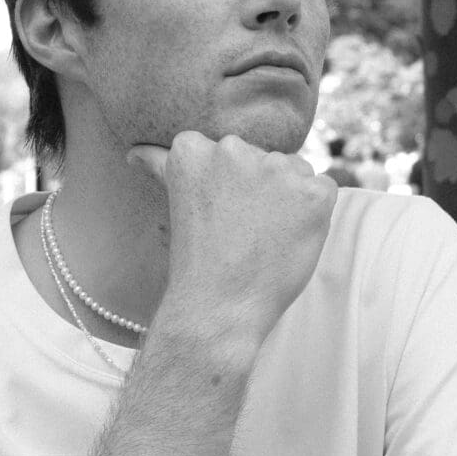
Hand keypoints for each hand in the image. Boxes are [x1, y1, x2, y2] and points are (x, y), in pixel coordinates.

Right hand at [128, 131, 337, 345]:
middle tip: (241, 230)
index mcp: (193, 148)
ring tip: (264, 236)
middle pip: (261, 157)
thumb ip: (158, 165)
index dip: (228, 185)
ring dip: (287, 198)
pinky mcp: (312, 192)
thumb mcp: (176, 202)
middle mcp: (233, 148)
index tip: (218, 214)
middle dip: (258, 188)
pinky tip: (290, 237)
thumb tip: (133, 154)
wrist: (219, 308)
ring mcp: (276, 168)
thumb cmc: (196, 258)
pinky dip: (314, 214)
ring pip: (293, 170)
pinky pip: (322, 189)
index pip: (226, 151)